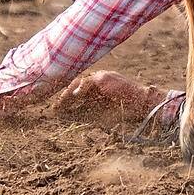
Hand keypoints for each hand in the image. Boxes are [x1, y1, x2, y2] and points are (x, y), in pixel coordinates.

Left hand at [53, 71, 170, 123]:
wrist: (139, 106)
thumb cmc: (120, 112)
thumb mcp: (97, 115)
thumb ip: (81, 114)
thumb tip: (62, 117)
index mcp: (94, 90)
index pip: (75, 92)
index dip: (64, 100)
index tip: (54, 110)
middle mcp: (95, 81)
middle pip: (74, 86)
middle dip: (63, 98)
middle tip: (54, 109)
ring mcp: (99, 77)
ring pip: (79, 83)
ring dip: (68, 94)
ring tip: (60, 105)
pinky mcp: (104, 77)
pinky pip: (88, 82)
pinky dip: (80, 91)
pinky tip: (75, 99)